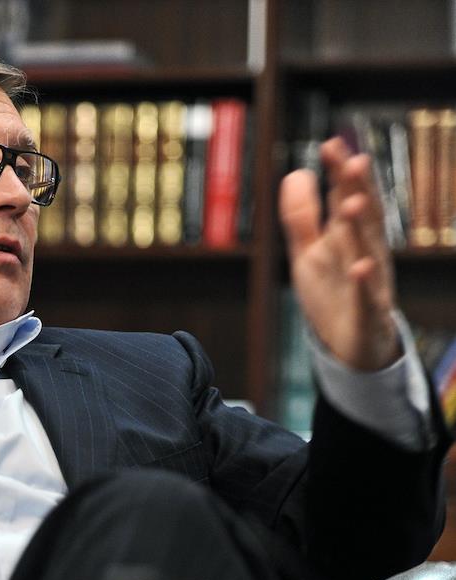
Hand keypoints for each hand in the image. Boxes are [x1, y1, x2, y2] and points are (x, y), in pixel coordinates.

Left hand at [280, 137, 399, 372]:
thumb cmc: (332, 295)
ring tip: (353, 202)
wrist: (350, 348)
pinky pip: (368, 298)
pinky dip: (365, 283)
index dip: (339, 173)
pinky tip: (361, 267)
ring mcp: (370, 284)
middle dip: (359, 189)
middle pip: (364, 217)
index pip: (346, 197)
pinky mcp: (369, 315)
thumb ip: (301, 217)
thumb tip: (296, 173)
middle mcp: (364, 253)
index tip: (330, 144)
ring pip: (369, 251)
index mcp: (348, 236)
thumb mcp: (309, 253)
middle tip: (354, 161)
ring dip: (362, 227)